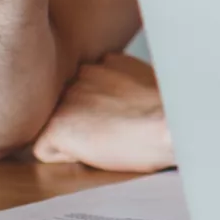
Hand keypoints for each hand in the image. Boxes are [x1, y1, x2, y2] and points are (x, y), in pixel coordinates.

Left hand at [33, 54, 173, 172]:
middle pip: (68, 108)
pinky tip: (95, 152)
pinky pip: (46, 150)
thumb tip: (119, 103)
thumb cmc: (172, 115)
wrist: (173, 126)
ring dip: (75, 138)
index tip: (123, 119)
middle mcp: (81, 73)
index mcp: (105, 62)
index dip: (100, 112)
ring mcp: (66, 98)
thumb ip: (124, 85)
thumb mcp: (148, 85)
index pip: (85, 90)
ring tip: (109, 142)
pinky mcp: (57, 125)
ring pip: (56, 127)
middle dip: (84, 123)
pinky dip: (66, 156)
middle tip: (117, 132)